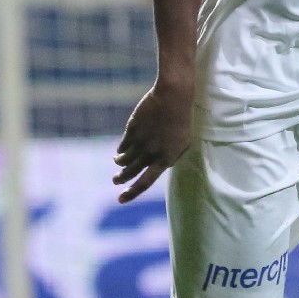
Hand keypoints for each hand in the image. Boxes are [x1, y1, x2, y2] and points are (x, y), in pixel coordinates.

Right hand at [112, 78, 193, 202]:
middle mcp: (150, 153)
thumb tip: (157, 167)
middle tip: (115, 181)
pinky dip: (120, 150)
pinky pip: (122, 146)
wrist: (173, 97)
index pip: (145, 182)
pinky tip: (120, 151)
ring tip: (117, 165)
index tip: (120, 200)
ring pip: (123, 160)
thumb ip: (169, 157)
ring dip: (119, 165)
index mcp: (165, 159)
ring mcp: (140, 142)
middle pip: (130, 172)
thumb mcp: (183, 143)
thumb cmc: (182, 121)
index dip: (132, 193)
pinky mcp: (132, 130)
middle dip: (121, 179)